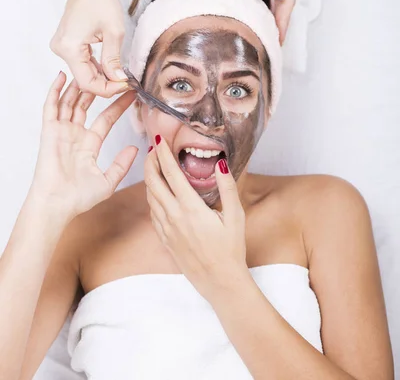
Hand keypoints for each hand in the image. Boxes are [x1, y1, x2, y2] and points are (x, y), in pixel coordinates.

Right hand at [30, 72, 137, 219]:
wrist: (57, 205)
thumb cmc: (78, 198)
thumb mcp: (108, 181)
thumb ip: (121, 164)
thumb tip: (136, 149)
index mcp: (89, 145)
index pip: (106, 119)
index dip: (118, 105)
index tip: (131, 93)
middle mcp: (75, 135)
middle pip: (87, 106)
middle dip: (98, 90)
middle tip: (109, 73)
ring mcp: (62, 132)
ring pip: (70, 102)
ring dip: (78, 86)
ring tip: (89, 68)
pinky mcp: (49, 131)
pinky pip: (51, 107)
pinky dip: (55, 91)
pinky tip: (62, 77)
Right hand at [50, 0, 127, 96]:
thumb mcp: (114, 32)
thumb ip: (114, 60)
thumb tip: (119, 81)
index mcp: (69, 48)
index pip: (87, 83)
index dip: (107, 89)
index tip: (125, 85)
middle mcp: (61, 50)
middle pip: (84, 79)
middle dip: (106, 83)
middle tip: (126, 82)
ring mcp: (62, 47)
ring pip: (83, 72)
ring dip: (102, 76)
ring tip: (121, 75)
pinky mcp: (67, 43)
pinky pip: (81, 62)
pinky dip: (96, 67)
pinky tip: (110, 67)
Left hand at [144, 137, 247, 302]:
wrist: (220, 282)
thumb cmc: (231, 249)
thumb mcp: (235, 215)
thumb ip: (227, 187)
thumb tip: (220, 163)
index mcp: (190, 208)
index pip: (170, 174)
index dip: (162, 154)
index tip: (158, 139)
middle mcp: (174, 216)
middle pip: (153, 182)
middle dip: (149, 162)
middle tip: (152, 148)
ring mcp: (167, 229)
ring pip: (150, 197)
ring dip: (149, 178)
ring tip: (153, 165)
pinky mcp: (165, 239)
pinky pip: (152, 213)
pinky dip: (151, 197)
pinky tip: (156, 192)